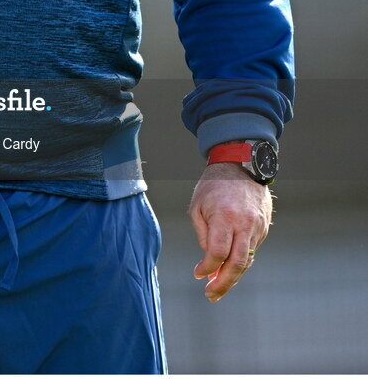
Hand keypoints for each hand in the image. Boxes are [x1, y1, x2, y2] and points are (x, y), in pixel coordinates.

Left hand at [189, 162, 272, 301]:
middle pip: (237, 264)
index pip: (217, 252)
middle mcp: (244, 223)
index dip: (207, 268)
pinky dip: (240, 261)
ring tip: (218, 286)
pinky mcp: (264, 227)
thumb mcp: (198, 205)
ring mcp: (257, 226)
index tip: (197, 274)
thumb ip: (203, 234)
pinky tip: (229, 267)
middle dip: (223, 284)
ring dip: (232, 276)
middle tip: (211, 295)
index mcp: (225, 216)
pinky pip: (251, 249)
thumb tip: (208, 261)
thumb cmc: (213, 185)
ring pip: (247, 260)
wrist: (241, 164)